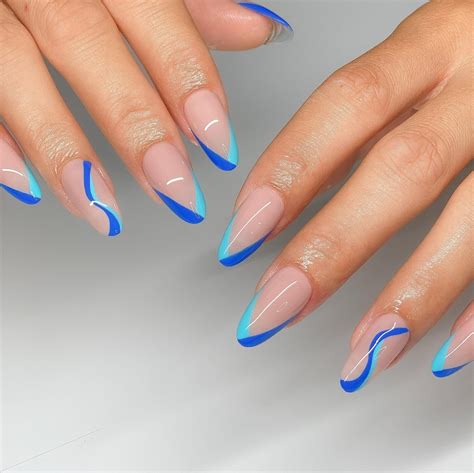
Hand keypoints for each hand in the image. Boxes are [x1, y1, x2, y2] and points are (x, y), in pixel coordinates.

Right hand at [0, 0, 291, 233]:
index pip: (154, 12)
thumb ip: (192, 5)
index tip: (217, 142)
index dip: (187, 78)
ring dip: (62, 147)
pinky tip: (24, 183)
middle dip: (134, 124)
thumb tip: (256, 28)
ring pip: (13, 65)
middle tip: (175, 189)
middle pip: (85, 42)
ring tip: (103, 210)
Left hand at [218, 1, 472, 389]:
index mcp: (431, 44)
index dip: (290, 170)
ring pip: (470, 219)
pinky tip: (444, 350)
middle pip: (402, 169)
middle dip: (332, 247)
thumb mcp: (416, 60)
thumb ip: (359, 119)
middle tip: (277, 305)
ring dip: (409, 296)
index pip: (346, 104)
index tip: (243, 234)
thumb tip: (294, 186)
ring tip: (361, 355)